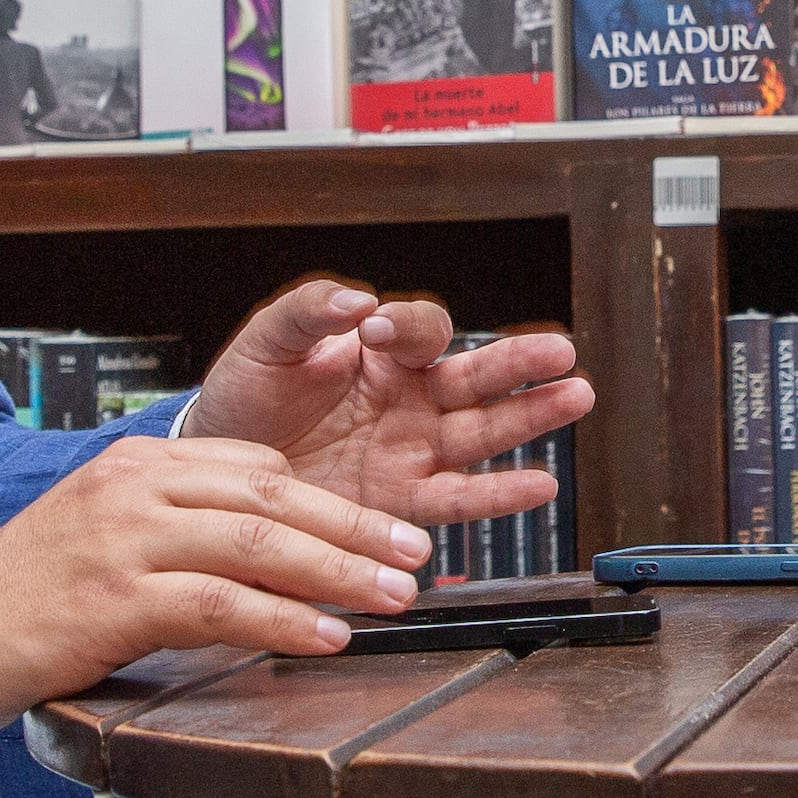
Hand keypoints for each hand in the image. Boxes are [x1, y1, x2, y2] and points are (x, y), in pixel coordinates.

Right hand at [0, 435, 431, 729]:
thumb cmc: (37, 591)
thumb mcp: (113, 532)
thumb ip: (187, 528)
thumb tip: (279, 552)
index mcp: (139, 462)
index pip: (255, 465)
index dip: (327, 502)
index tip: (380, 532)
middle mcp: (135, 487)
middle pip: (272, 495)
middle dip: (355, 528)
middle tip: (414, 556)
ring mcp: (124, 539)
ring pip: (256, 541)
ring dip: (337, 572)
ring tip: (391, 597)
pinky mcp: (114, 598)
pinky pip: (218, 602)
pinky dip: (281, 618)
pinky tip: (323, 634)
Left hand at [182, 279, 595, 531]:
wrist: (222, 476)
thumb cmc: (246, 402)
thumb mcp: (264, 346)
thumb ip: (305, 314)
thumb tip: (354, 297)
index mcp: (380, 355)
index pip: (419, 330)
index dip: (409, 326)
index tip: (381, 331)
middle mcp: (408, 400)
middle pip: (474, 375)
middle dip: (519, 361)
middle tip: (559, 351)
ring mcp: (411, 450)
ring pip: (482, 432)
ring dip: (530, 416)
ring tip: (575, 397)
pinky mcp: (401, 501)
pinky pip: (457, 497)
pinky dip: (499, 494)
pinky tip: (539, 484)